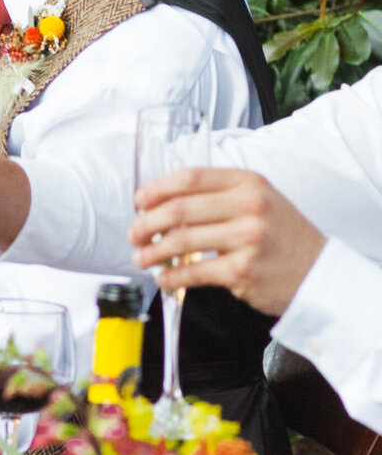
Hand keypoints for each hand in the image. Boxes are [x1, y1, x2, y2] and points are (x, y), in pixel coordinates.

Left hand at [131, 168, 324, 317]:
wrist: (321, 274)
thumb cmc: (284, 236)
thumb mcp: (260, 200)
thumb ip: (220, 195)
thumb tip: (165, 202)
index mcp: (248, 182)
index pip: (191, 177)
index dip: (157, 188)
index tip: (139, 200)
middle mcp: (249, 206)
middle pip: (181, 209)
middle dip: (147, 221)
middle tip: (133, 232)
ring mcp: (248, 239)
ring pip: (184, 241)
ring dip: (154, 250)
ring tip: (141, 256)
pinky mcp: (245, 271)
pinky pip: (197, 272)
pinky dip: (173, 276)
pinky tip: (164, 277)